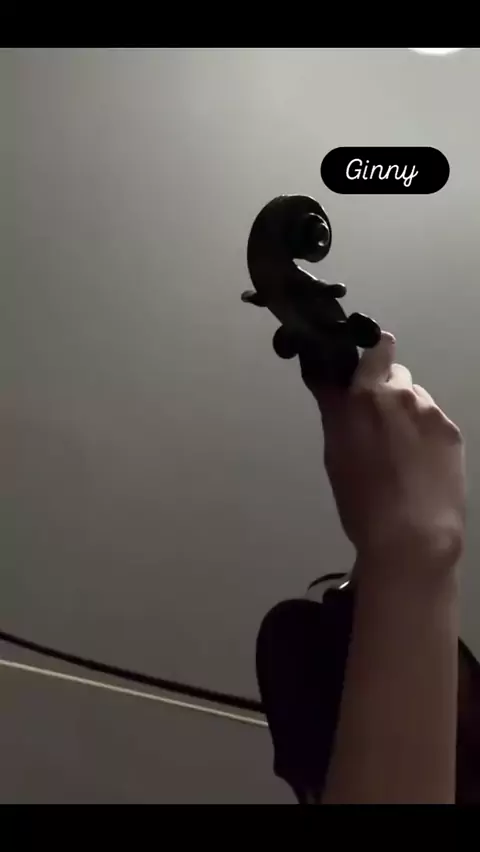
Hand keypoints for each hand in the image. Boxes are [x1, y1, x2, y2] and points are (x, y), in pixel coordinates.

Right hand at [306, 332, 465, 571]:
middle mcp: (398, 394)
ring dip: (406, 412)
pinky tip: (420, 463)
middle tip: (377, 425)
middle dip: (384, 389)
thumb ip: (334, 409)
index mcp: (363, 396)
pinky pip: (434, 419)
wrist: (413, 534)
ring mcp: (429, 411)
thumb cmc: (361, 500)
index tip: (362, 371)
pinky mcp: (451, 430)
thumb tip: (328, 380)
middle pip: (393, 372)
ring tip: (401, 451)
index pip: (373, 348)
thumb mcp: (334, 452)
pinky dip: (425, 433)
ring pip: (415, 397)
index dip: (369, 356)